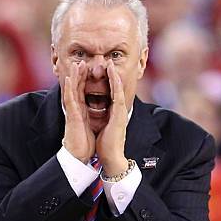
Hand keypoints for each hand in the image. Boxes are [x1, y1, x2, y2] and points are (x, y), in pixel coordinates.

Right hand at [63, 61, 95, 162]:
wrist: (80, 157)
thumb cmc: (86, 145)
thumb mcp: (92, 128)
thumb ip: (94, 119)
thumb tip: (101, 116)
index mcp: (82, 112)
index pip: (83, 92)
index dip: (86, 80)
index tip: (90, 69)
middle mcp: (76, 110)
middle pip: (77, 88)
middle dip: (80, 74)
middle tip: (82, 61)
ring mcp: (73, 113)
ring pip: (72, 90)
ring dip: (74, 77)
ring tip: (76, 64)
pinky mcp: (72, 117)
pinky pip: (70, 100)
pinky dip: (70, 88)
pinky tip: (70, 78)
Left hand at [96, 60, 127, 175]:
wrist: (111, 157)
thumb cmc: (107, 146)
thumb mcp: (104, 129)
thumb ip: (104, 120)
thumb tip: (100, 116)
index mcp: (114, 114)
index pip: (112, 94)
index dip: (109, 82)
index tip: (105, 72)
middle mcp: (119, 112)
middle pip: (116, 89)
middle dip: (112, 75)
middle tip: (109, 62)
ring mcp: (120, 113)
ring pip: (118, 90)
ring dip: (114, 76)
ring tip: (110, 64)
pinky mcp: (119, 116)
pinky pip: (118, 96)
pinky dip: (115, 85)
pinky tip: (113, 75)